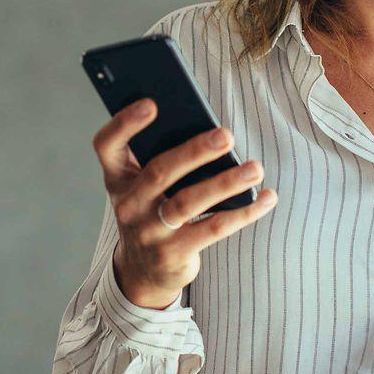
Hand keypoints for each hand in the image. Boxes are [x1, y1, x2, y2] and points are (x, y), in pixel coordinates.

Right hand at [92, 97, 277, 308]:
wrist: (143, 270)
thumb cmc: (152, 211)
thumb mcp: (144, 187)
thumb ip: (162, 159)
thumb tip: (212, 135)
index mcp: (118, 178)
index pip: (107, 145)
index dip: (124, 123)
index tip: (151, 103)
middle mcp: (128, 204)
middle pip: (159, 172)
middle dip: (195, 151)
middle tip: (227, 135)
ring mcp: (149, 231)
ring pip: (188, 202)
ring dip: (225, 183)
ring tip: (255, 168)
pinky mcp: (174, 253)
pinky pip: (213, 229)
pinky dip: (243, 212)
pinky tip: (266, 198)